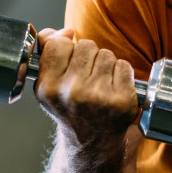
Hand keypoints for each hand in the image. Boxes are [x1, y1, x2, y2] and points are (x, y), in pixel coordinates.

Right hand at [32, 28, 140, 149]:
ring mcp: (98, 97)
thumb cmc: (70, 106)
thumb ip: (48, 51)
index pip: (59, 43)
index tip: (69, 59)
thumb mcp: (48, 83)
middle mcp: (72, 93)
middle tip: (86, 77)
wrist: (91, 141)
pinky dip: (121, 73)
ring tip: (100, 84)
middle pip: (86, 45)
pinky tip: (113, 89)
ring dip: (105, 65)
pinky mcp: (122, 100)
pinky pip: (124, 65)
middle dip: (88, 56)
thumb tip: (64, 31)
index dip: (67, 47)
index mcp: (48, 87)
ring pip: (106, 54)